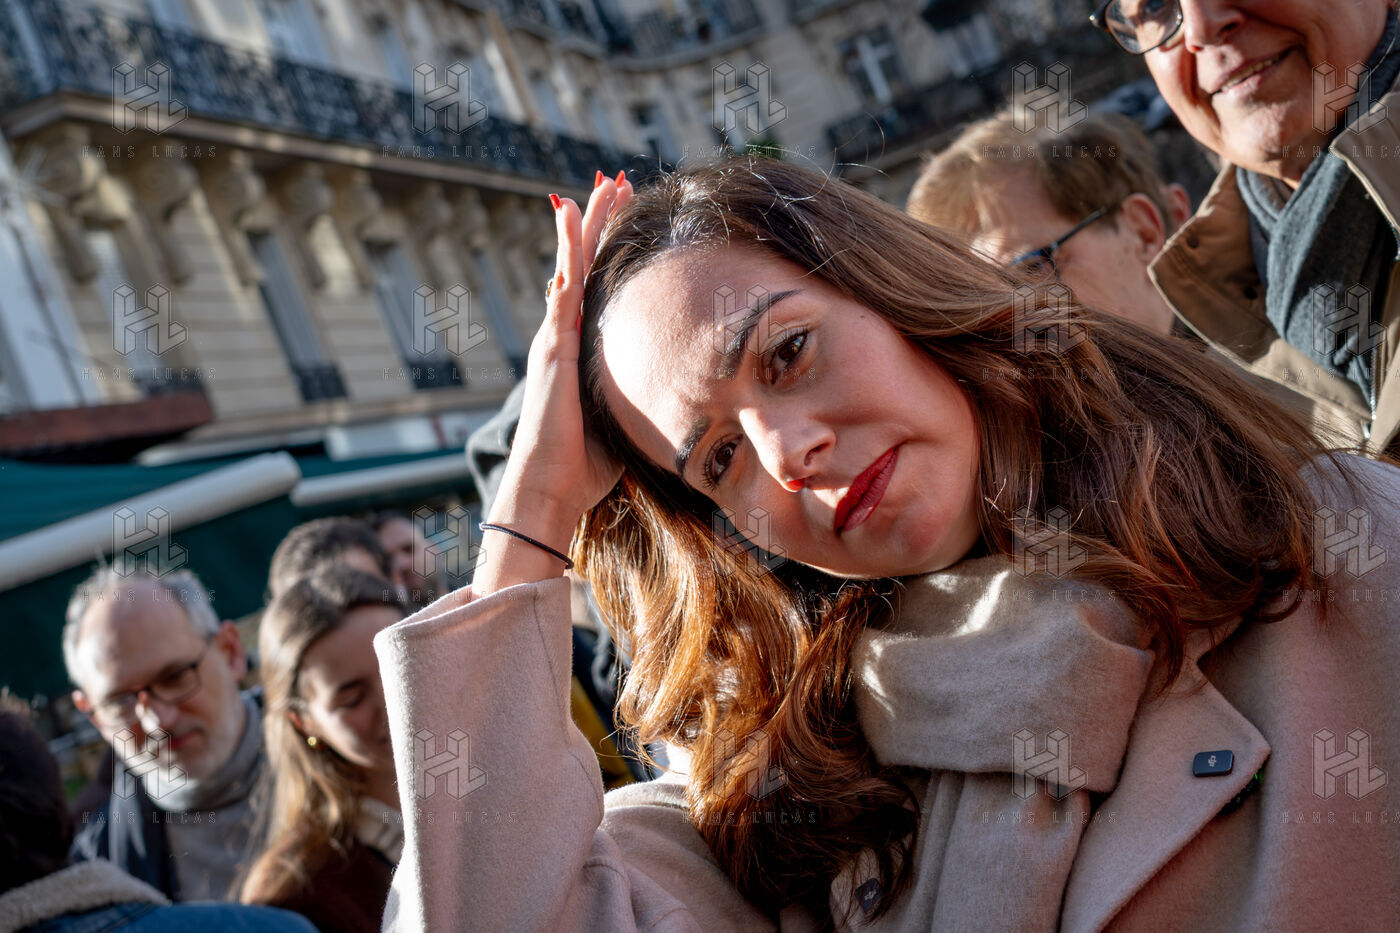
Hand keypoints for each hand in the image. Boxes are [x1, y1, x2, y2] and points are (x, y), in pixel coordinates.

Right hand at [477, 171, 631, 587]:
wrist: (550, 487)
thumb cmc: (585, 467)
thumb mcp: (624, 421)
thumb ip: (643, 398)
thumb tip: (684, 395)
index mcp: (584, 353)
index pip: (601, 291)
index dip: (614, 255)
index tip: (631, 221)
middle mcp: (565, 337)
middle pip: (587, 267)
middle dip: (603, 226)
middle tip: (616, 184)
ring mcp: (556, 338)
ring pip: (574, 266)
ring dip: (587, 224)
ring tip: (601, 186)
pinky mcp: (553, 345)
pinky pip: (563, 286)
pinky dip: (566, 248)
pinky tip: (569, 213)